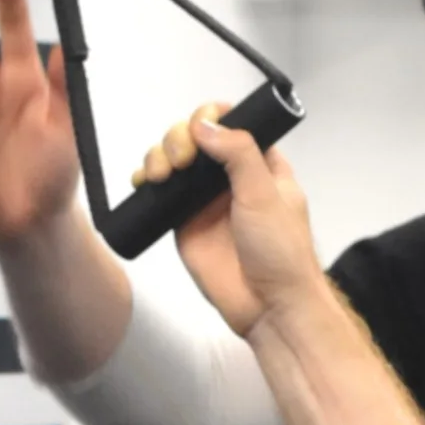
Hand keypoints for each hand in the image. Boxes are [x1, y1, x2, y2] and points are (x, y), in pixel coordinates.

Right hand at [130, 106, 324, 339]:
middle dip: (180, 137)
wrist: (269, 306)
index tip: (200, 128)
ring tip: (161, 173)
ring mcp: (204, 199)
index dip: (211, 118)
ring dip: (160, 154)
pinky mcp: (183, 222)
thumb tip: (205, 125)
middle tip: (182, 159)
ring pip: (173, 160)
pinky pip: (159, 194)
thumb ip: (238, 155)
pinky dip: (146, 180)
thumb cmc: (280, 251)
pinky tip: (144, 181)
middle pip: (195, 137)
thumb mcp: (266, 195)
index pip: (232, 124)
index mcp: (260, 164)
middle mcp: (230, 177)